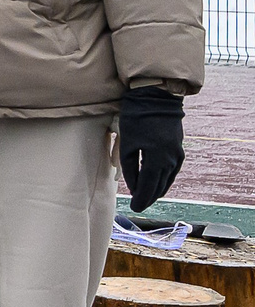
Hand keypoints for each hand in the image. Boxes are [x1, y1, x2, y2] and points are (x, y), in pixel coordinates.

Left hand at [118, 86, 185, 210]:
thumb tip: (134, 186)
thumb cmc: (136, 119)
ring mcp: (177, 154)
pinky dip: (166, 178)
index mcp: (156, 159)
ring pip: (168, 178)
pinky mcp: (179, 148)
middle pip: (160, 185)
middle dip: (149, 196)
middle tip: (140, 205)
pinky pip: (173, 170)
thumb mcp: (127, 144)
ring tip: (149, 197)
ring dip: (158, 189)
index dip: (141, 198)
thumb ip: (129, 168)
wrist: (157, 99)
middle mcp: (170, 160)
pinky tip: (160, 182)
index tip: (135, 207)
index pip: (148, 186)